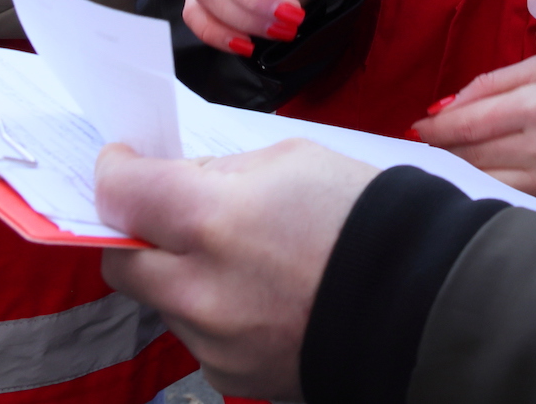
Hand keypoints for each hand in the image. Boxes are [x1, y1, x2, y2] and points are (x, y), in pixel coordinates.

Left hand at [97, 139, 377, 399]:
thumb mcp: (291, 160)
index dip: (115, 172)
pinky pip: (199, 338)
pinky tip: (263, 297)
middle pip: (121, 263)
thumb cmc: (364, 217)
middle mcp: (199, 288)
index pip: (122, 195)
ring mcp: (213, 341)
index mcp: (212, 220)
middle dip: (136, 235)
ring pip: (163, 302)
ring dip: (183, 276)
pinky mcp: (230, 375)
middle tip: (166, 215)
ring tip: (243, 260)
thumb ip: (221, 173)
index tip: (122, 164)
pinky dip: (217, 314)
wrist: (421, 296)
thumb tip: (179, 184)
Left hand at [413, 56, 535, 216]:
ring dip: (458, 173)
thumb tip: (439, 111)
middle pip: (470, 156)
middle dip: (443, 149)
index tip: (419, 128)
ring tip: (452, 160)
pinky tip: (478, 179)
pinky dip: (484, 191)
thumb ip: (488, 84)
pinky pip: (505, 202)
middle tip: (431, 144)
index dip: (435, 128)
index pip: (468, 124)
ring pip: (483, 183)